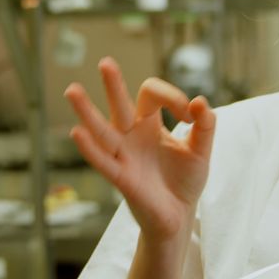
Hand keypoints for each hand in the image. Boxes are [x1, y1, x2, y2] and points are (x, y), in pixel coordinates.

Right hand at [65, 57, 215, 243]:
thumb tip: (200, 101)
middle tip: (106, 63)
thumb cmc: (185, 180)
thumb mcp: (201, 150)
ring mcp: (124, 155)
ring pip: (102, 130)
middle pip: (119, 103)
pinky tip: (78, 133)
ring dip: (87, 111)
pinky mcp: (121, 177)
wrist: (180, 215)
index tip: (191, 115)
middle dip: (113, 84)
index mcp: (149, 123)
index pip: (151, 94)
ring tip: (72, 90)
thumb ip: (205, 126)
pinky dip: (90, 148)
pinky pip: (103, 161)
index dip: (172, 96)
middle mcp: (131, 135)